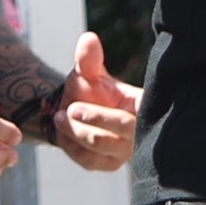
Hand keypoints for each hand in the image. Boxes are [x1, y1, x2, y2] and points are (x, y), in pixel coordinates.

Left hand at [52, 31, 139, 172]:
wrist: (71, 111)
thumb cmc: (88, 90)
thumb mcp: (87, 73)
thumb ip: (88, 59)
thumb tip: (88, 39)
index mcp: (143, 106)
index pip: (145, 112)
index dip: (120, 113)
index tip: (96, 103)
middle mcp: (140, 131)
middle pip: (124, 131)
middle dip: (94, 119)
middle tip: (71, 108)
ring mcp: (125, 151)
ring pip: (103, 146)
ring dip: (77, 131)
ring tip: (60, 116)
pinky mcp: (108, 164)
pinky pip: (90, 159)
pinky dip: (71, 145)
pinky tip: (63, 130)